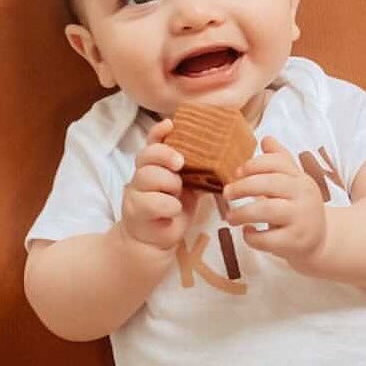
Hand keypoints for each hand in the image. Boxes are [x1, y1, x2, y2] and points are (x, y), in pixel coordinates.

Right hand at [118, 118, 202, 251]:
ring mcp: (136, 192)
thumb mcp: (188, 188)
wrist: (154, 240)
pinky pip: (153, 202)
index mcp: (155, 166)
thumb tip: (229, 160)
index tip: (170, 125)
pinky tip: (174, 211)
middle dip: (165, 155)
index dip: (159, 132)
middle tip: (180, 163)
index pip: (152, 142)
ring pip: (149, 176)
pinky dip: (169, 206)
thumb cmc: (172, 210)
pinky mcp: (137, 211)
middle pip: (147, 155)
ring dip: (170, 185)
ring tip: (177, 194)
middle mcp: (142, 175)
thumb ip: (198, 172)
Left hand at [222, 136, 326, 265]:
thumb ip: (280, 162)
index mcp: (301, 179)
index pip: (278, 163)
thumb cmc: (300, 208)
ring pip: (267, 210)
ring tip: (230, 217)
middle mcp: (304, 196)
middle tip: (227, 194)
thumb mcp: (294, 183)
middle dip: (243, 187)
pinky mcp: (294, 242)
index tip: (237, 172)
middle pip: (270, 184)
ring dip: (242, 213)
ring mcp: (301, 220)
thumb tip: (266, 139)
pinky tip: (248, 232)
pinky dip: (252, 237)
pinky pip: (268, 239)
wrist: (321, 240)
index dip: (254, 165)